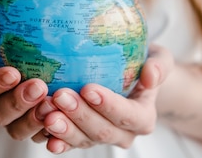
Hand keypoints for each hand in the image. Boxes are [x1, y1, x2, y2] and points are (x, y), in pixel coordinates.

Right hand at [0, 22, 50, 139]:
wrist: (19, 62)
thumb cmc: (0, 45)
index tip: (12, 72)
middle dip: (17, 102)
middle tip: (38, 86)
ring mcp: (12, 124)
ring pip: (18, 130)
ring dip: (34, 119)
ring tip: (52, 102)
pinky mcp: (33, 130)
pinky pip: (40, 136)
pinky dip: (51, 129)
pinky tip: (64, 114)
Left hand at [34, 44, 173, 153]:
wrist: (131, 77)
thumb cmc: (143, 63)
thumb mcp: (159, 58)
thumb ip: (159, 66)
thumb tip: (150, 76)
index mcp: (142, 117)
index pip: (127, 115)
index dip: (108, 105)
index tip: (88, 88)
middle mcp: (123, 134)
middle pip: (101, 130)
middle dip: (79, 115)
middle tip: (59, 96)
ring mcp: (100, 138)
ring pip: (82, 140)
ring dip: (63, 128)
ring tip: (45, 111)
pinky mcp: (81, 138)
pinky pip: (68, 143)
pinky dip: (55, 139)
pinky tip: (42, 132)